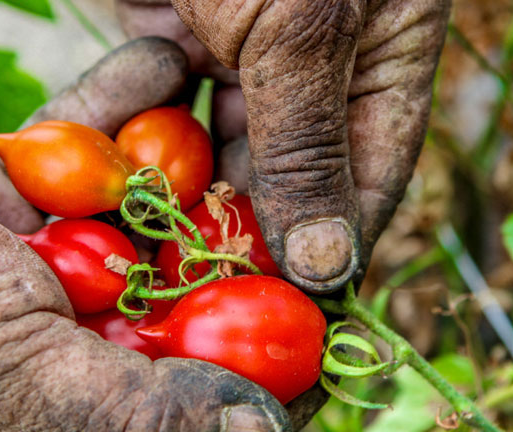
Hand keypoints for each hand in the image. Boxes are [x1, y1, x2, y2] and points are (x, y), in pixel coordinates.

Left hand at [117, 0, 449, 292]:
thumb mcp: (299, 26)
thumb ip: (308, 145)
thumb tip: (330, 269)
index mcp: (388, 49)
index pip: (373, 174)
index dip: (337, 252)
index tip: (303, 322)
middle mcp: (321, 58)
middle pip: (294, 174)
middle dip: (255, 232)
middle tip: (217, 300)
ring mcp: (244, 45)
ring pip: (223, 149)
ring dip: (192, 199)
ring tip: (162, 261)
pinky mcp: (179, 31)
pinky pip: (164, 110)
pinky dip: (144, 146)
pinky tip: (124, 191)